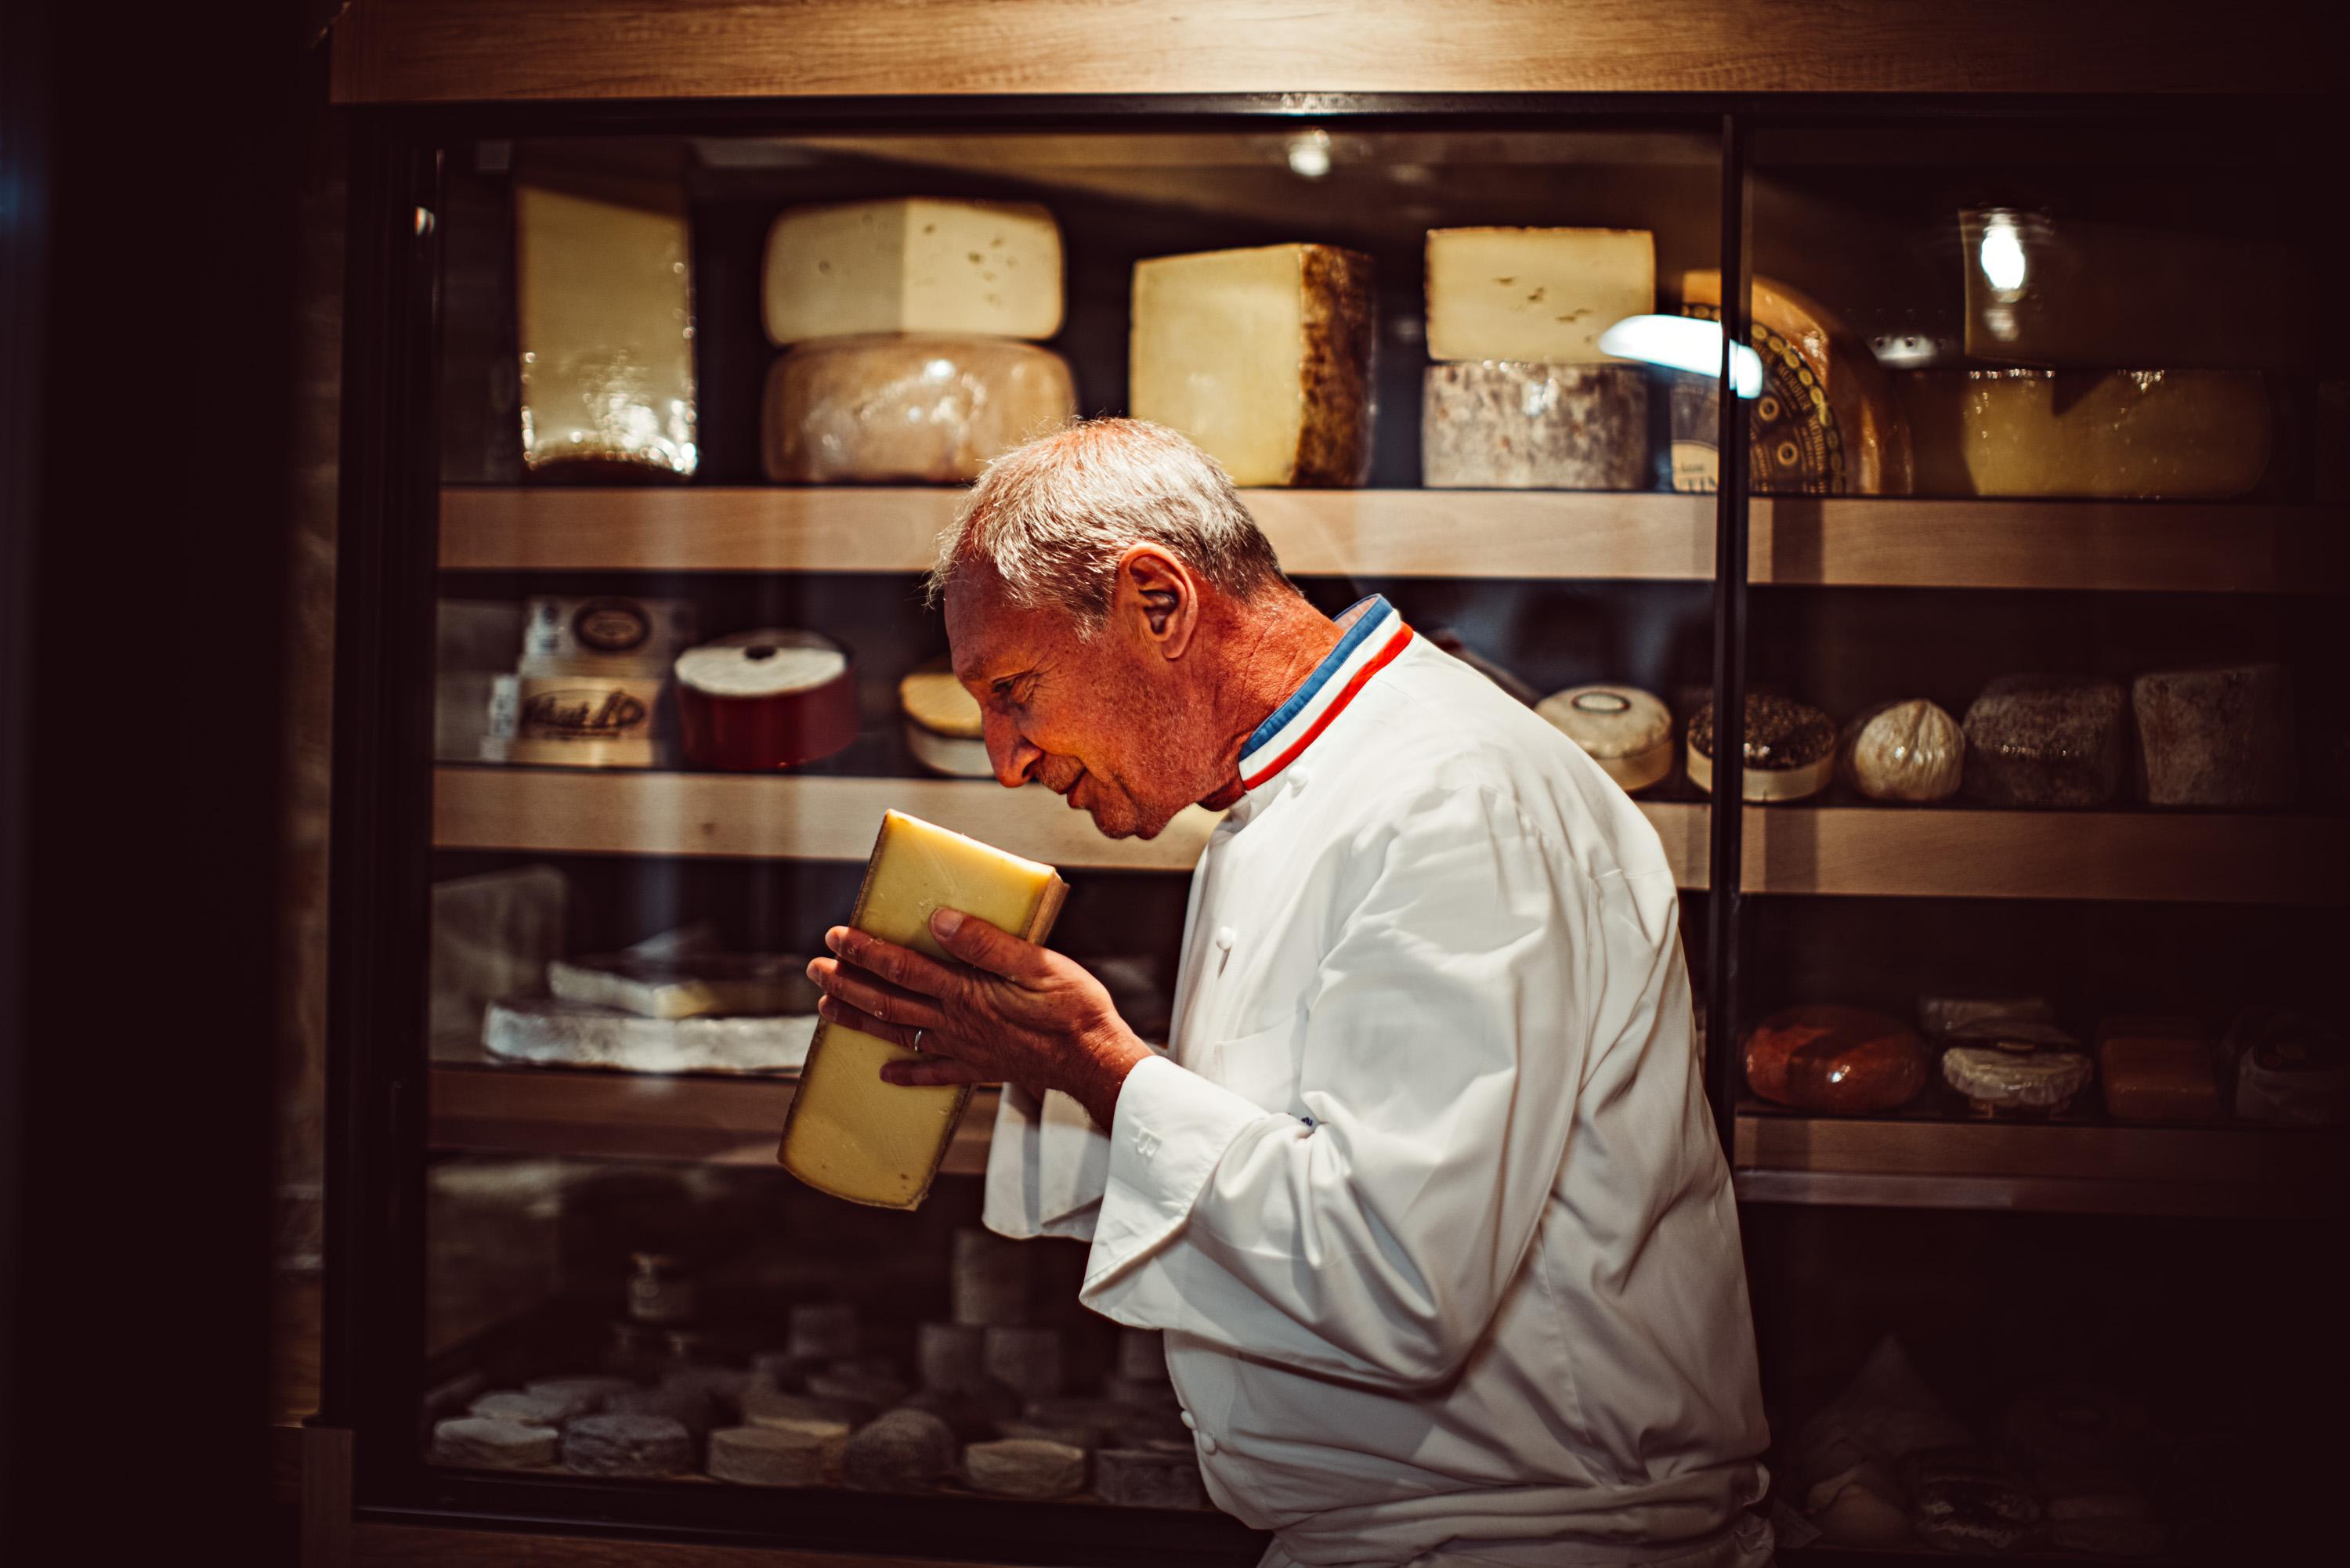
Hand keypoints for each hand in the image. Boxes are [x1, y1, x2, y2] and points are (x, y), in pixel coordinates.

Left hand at [804, 908, 1152, 1128]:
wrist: (1096, 1060)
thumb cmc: (1073, 1008)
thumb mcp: (1036, 962)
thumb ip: (985, 942)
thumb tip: (938, 921)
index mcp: (966, 991)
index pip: (903, 967)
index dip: (865, 951)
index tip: (836, 937)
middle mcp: (957, 1021)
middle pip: (889, 1002)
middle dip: (848, 984)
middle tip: (816, 970)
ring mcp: (966, 1048)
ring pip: (900, 1034)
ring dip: (860, 1021)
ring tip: (827, 1011)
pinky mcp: (981, 1068)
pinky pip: (936, 1075)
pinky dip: (907, 1075)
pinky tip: (886, 1074)